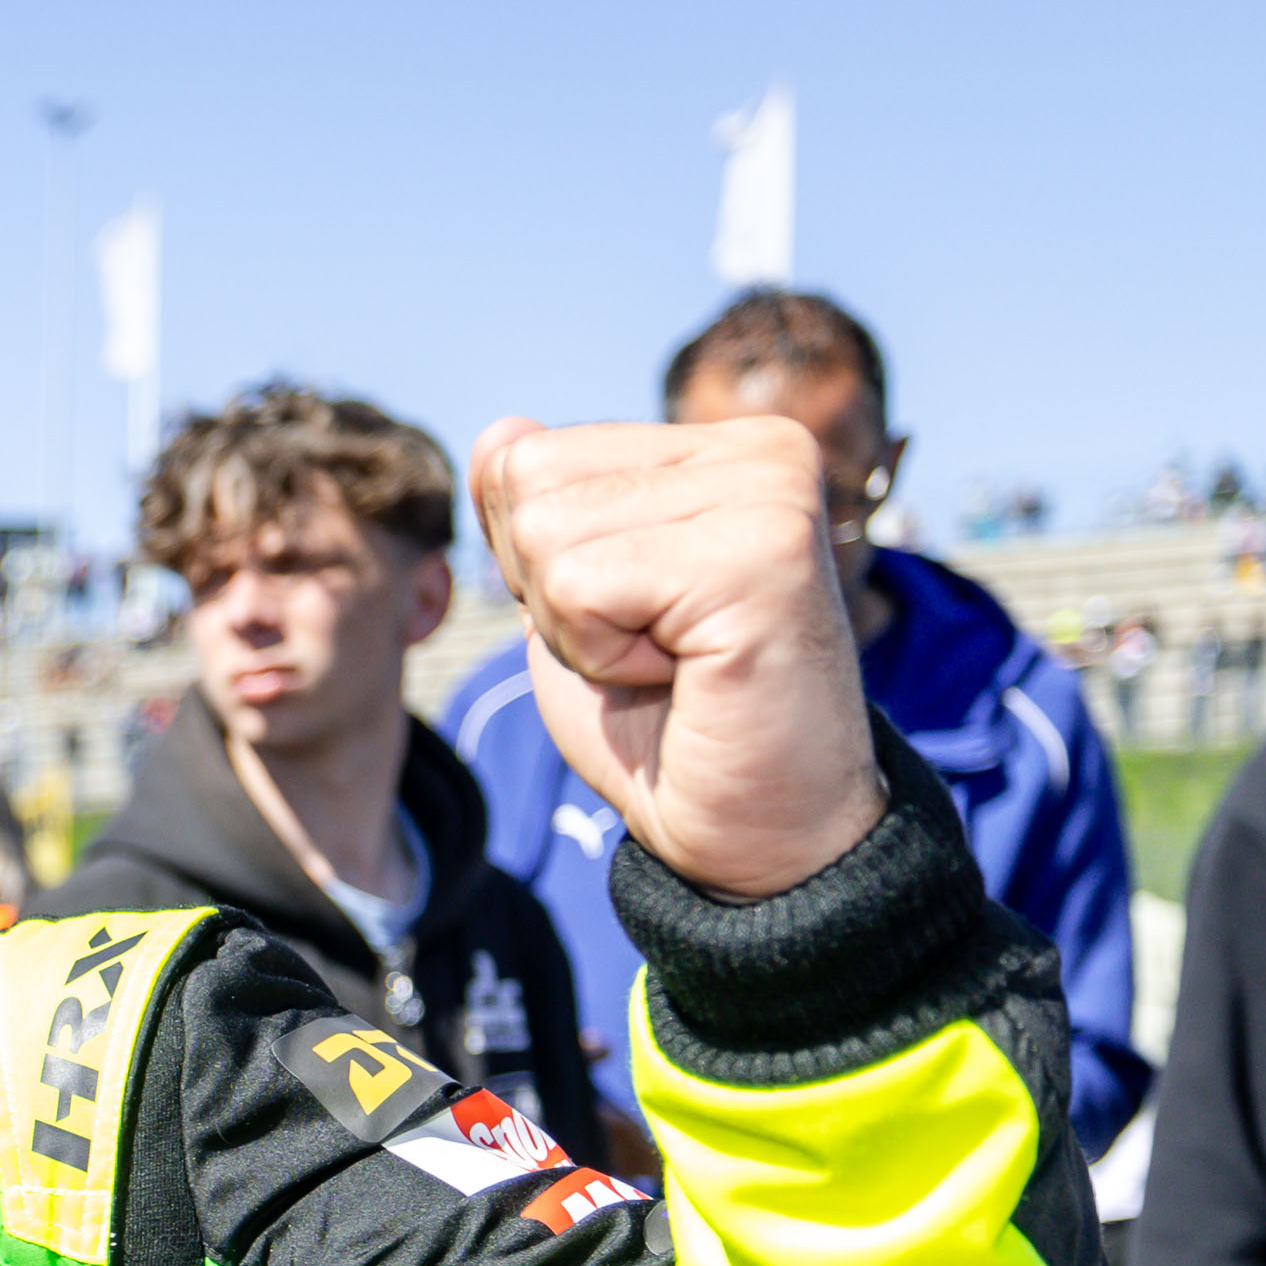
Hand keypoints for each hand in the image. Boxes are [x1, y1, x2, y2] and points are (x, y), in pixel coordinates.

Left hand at [468, 415, 881, 898]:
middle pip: (528, 483)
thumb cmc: (668, 727)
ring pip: (547, 535)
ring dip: (581, 632)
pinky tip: (684, 676)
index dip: (540, 571)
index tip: (633, 624)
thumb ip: (539, 516)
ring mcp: (768, 493)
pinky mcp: (762, 555)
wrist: (755, 833)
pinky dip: (603, 657)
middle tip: (651, 653)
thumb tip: (498, 433)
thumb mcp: (574, 607)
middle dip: (553, 596)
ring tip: (672, 664)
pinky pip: (581, 588)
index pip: (527, 460)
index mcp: (716, 448)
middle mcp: (757, 449)